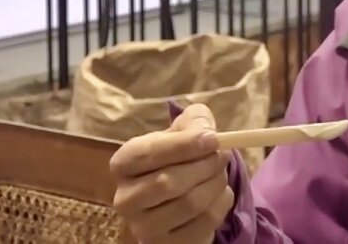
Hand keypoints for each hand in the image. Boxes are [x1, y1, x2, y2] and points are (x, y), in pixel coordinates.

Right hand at [110, 103, 235, 243]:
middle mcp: (125, 199)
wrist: (176, 200)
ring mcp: (144, 228)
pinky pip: (204, 222)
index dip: (182, 145)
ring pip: (189, 204)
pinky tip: (219, 193)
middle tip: (224, 154)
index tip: (213, 138)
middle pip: (167, 182)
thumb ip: (194, 120)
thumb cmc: (176, 159)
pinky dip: (221, 203)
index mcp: (123, 164)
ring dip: (216, 183)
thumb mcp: (182, 131)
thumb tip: (205, 128)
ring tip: (221, 172)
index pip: (147, 153)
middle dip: (204, 165)